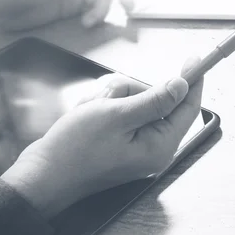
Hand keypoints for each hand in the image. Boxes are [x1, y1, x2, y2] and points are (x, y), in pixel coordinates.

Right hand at [1, 57, 202, 217]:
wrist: (41, 176)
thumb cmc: (75, 150)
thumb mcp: (117, 117)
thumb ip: (154, 100)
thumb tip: (183, 85)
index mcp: (160, 146)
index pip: (188, 108)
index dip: (192, 81)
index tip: (194, 59)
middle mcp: (153, 147)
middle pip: (158, 100)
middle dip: (132, 91)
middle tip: (108, 96)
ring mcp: (136, 144)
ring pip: (137, 101)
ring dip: (114, 97)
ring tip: (93, 109)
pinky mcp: (121, 140)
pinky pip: (122, 111)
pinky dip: (105, 106)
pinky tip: (89, 113)